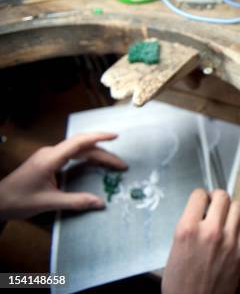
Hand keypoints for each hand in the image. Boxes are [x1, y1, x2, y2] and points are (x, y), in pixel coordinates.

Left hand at [0, 133, 127, 219]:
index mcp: (50, 158)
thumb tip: (100, 203)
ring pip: (78, 151)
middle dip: (104, 154)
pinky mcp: (48, 162)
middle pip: (83, 148)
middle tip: (121, 166)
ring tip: (113, 164)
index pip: (79, 142)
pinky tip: (95, 164)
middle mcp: (51, 153)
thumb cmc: (19, 201)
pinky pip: (72, 155)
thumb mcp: (49, 202)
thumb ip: (76, 201)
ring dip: (97, 155)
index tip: (115, 136)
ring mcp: (49, 156)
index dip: (99, 137)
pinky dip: (87, 158)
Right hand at [162, 189, 239, 293]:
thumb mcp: (174, 250)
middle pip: (222, 196)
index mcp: (187, 230)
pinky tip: (234, 229)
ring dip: (231, 209)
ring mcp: (229, 241)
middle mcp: (210, 231)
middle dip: (217, 198)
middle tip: (214, 204)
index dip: (200, 197)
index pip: (199, 195)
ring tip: (225, 216)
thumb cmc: (180, 284)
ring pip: (238, 207)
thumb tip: (199, 214)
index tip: (201, 201)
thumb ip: (187, 228)